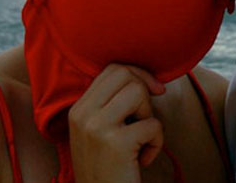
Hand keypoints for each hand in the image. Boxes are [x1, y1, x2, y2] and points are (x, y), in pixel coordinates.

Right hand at [69, 64, 165, 182]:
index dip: (139, 75)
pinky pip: (153, 124)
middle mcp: (83, 114)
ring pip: (138, 92)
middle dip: (144, 92)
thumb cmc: (110, 167)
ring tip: (141, 138)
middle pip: (125, 74)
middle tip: (144, 119)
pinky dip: (157, 142)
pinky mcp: (116, 144)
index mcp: (78, 108)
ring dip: (149, 115)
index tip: (153, 91)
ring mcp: (97, 127)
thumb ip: (114, 104)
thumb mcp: (102, 131)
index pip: (113, 69)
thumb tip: (151, 81)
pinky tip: (143, 160)